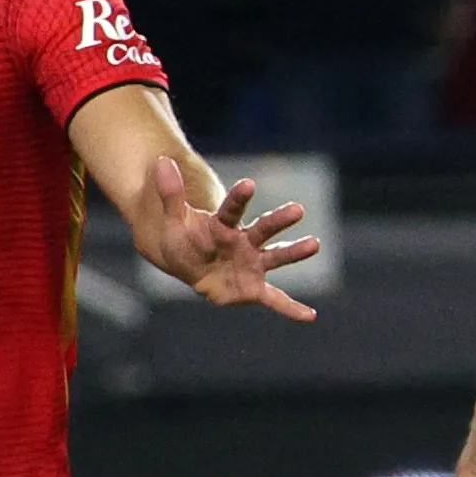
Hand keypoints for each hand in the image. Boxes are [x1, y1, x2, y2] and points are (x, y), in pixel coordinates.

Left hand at [146, 172, 317, 320]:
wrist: (189, 264)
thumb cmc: (184, 240)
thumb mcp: (172, 221)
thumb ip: (171, 194)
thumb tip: (161, 160)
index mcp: (223, 225)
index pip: (232, 209)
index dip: (239, 197)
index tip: (248, 184)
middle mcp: (245, 241)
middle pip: (263, 229)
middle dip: (279, 220)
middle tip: (297, 209)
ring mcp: (252, 263)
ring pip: (275, 257)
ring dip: (294, 252)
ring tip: (314, 244)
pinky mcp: (254, 287)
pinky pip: (274, 299)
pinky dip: (291, 308)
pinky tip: (310, 316)